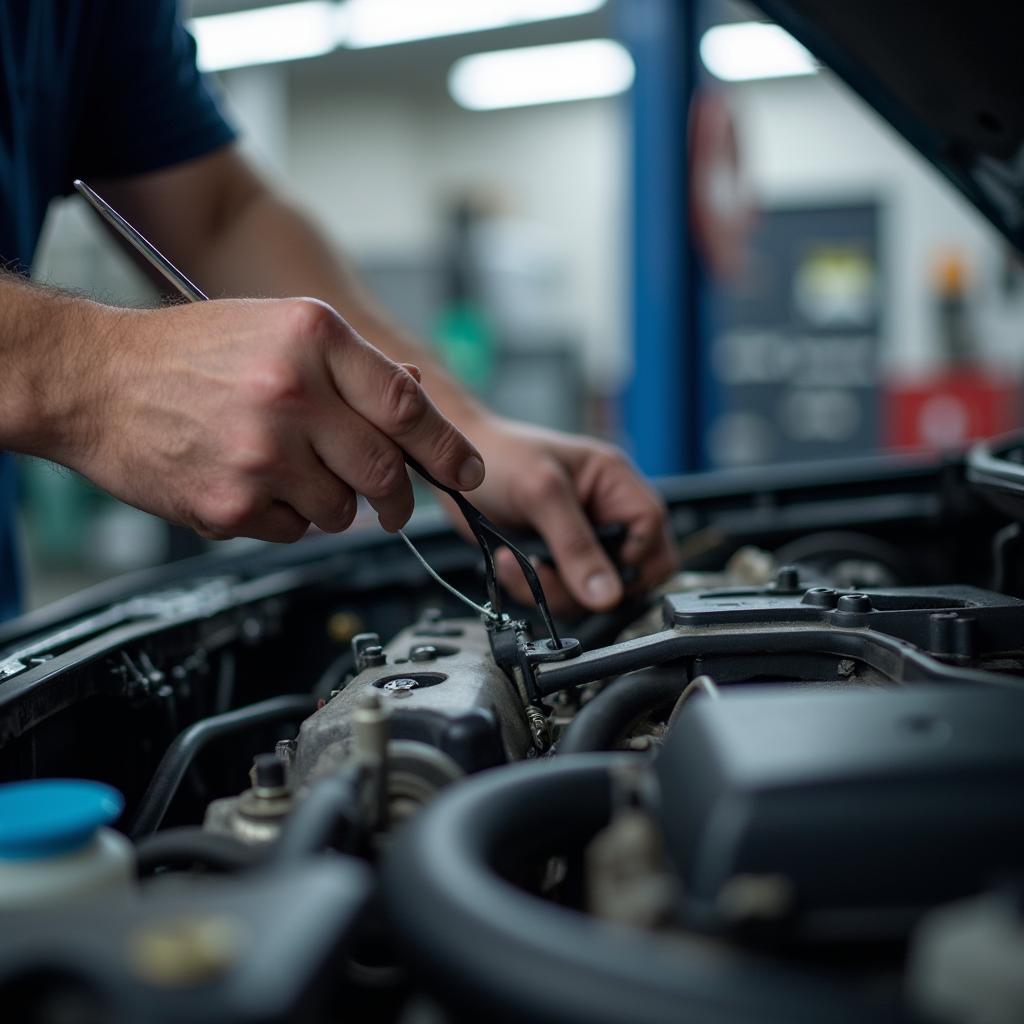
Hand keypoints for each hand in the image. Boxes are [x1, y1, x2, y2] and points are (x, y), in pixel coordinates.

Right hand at [60, 297, 483, 540]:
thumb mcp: (280, 330)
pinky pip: (295, 531)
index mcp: (313, 338)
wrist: (97, 379)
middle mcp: (292, 393)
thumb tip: (419, 401)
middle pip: (385, 471)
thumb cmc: (191, 353)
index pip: (408, 406)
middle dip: (397, 496)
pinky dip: (287, 518)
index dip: (449, 450)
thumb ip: (353, 368)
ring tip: (289, 471)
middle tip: (392, 502)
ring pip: (342, 511)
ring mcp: (260, 454)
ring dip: (333, 504)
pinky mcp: (231, 505)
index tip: (468, 473)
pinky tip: (253, 483)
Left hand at [445, 413, 676, 614]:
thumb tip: (607, 594)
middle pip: (630, 571)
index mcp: (615, 483)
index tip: (597, 574)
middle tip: (554, 575)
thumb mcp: (541, 493)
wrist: (449, 464)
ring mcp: (579, 539)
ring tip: (519, 563)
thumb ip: (575, 545)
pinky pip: (561, 593)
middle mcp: (604, 513)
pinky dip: (534, 589)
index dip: (633, 561)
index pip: (653, 532)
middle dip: (591, 585)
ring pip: (594, 591)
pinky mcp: (553, 559)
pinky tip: (510, 564)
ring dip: (555, 590)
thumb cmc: (497, 455)